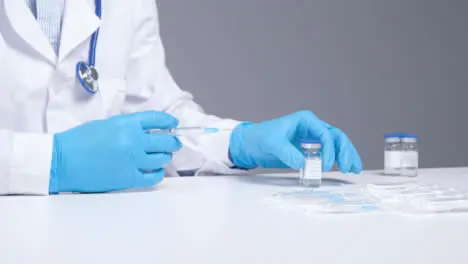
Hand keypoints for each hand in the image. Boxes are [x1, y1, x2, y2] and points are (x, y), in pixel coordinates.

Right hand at [50, 111, 180, 192]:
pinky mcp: (128, 178)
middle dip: (173, 142)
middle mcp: (133, 141)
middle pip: (165, 141)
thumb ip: (128, 126)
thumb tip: (147, 131)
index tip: (173, 124)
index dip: (169, 122)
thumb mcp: (106, 124)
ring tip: (163, 157)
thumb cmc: (79, 141)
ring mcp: (133, 161)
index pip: (157, 119)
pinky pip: (153, 177)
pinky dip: (158, 174)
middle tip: (174, 143)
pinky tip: (156, 171)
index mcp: (126, 124)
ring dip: (165, 157)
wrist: (61, 161)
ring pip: (162, 159)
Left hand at [228, 110, 361, 172]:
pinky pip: (329, 152)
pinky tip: (345, 168)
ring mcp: (313, 138)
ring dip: (346, 155)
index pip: (325, 133)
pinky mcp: (311, 149)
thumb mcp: (272, 144)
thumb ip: (287, 152)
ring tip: (353, 169)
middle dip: (345, 151)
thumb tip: (303, 163)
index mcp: (305, 120)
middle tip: (349, 167)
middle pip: (336, 137)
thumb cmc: (260, 138)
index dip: (329, 149)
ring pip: (336, 144)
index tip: (326, 165)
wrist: (251, 144)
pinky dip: (338, 159)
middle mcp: (312, 127)